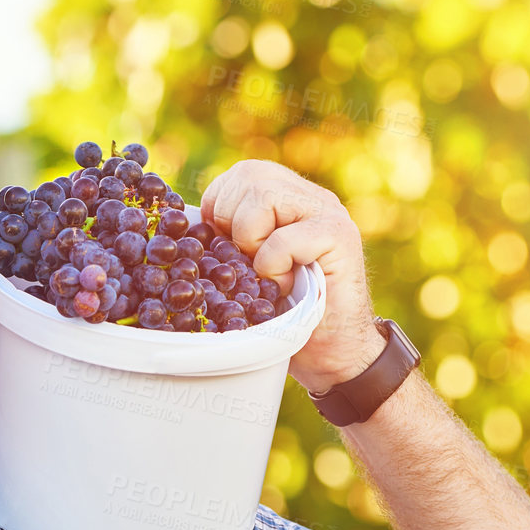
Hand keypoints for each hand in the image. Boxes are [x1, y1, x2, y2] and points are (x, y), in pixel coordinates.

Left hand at [200, 160, 386, 392]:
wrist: (334, 354)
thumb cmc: (285, 315)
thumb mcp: (247, 268)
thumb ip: (231, 237)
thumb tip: (190, 223)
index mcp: (289, 197)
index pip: (240, 175)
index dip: (220, 209)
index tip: (229, 249)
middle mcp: (310, 197)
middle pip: (248, 175)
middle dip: (231, 222)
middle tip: (249, 263)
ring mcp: (328, 212)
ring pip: (262, 196)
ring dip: (252, 241)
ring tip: (269, 272)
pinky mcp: (340, 236)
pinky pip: (282, 239)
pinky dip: (272, 266)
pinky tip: (288, 286)